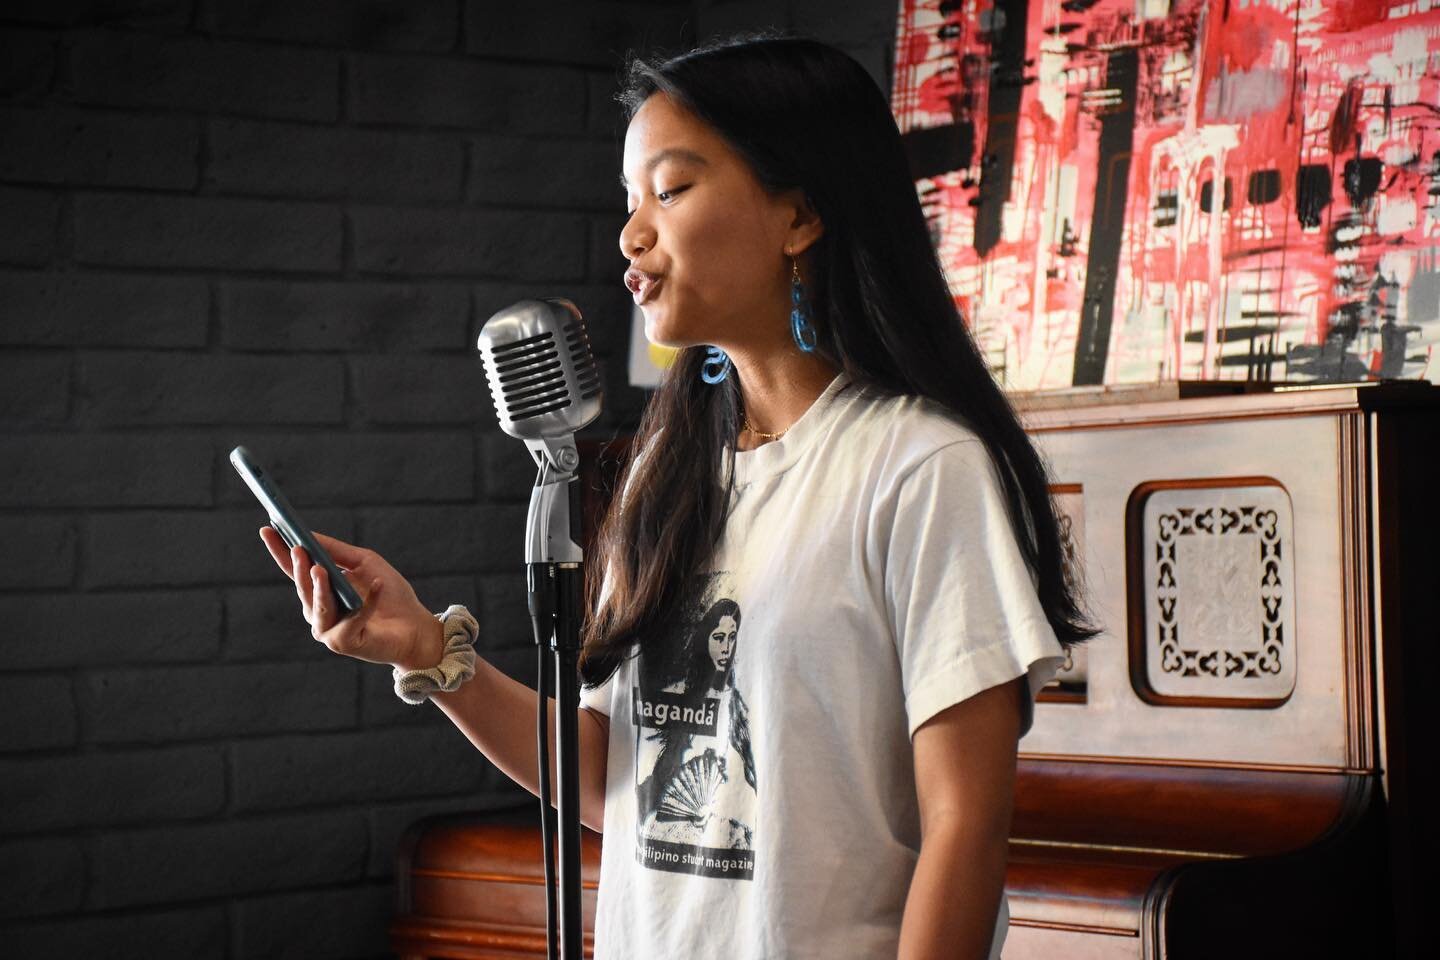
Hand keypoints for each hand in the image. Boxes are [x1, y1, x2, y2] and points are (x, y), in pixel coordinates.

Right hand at [258, 527, 443, 670]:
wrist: (416, 626)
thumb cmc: (390, 593)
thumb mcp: (364, 563)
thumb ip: (336, 551)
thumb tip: (308, 535)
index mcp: (320, 592)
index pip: (294, 570)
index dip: (280, 551)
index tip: (267, 529)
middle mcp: (319, 613)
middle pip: (304, 588)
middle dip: (300, 569)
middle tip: (297, 549)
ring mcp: (329, 631)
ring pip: (318, 607)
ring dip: (320, 588)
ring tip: (320, 569)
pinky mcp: (345, 643)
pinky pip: (353, 619)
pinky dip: (367, 601)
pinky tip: (377, 583)